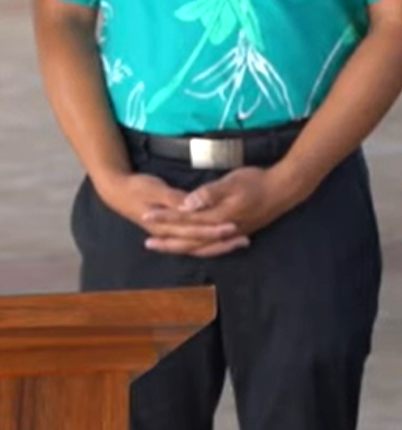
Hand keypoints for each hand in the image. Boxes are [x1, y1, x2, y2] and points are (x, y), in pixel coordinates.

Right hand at [93, 170, 243, 257]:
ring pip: (198, 246)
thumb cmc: (135, 187)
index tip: (233, 226)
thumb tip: (189, 206)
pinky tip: (221, 239)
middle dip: (222, 242)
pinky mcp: (171, 230)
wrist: (116, 191)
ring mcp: (170, 234)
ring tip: (240, 241)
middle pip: (199, 243)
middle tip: (244, 239)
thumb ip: (173, 199)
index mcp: (164, 224)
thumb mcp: (154, 188)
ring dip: (218, 245)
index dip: (214, 230)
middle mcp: (169, 233)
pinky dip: (208, 242)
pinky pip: (193, 242)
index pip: (194, 231)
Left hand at [137, 166, 300, 257]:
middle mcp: (222, 231)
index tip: (145, 215)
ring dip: (181, 246)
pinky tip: (192, 246)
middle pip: (190, 241)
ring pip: (201, 246)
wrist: (285, 190)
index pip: (185, 220)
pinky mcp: (236, 232)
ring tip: (164, 247)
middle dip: (168, 242)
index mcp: (218, 218)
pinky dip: (198, 247)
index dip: (164, 218)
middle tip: (147, 243)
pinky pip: (212, 245)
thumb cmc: (257, 182)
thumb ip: (209, 195)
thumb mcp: (231, 183)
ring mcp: (231, 234)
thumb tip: (187, 205)